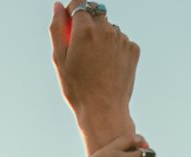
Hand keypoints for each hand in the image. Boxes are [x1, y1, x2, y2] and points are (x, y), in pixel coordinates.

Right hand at [49, 1, 140, 152]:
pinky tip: (108, 68)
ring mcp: (122, 38)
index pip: (80, 2)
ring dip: (102, 37)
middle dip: (88, 25)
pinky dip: (114, 49)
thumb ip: (57, 29)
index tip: (70, 23)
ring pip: (109, 28)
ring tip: (96, 64)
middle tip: (82, 50)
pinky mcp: (133, 49)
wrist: (103, 111)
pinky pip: (121, 41)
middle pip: (95, 14)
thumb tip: (58, 7)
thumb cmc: (77, 89)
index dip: (73, 10)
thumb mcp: (60, 60)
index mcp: (85, 30)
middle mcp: (106, 29)